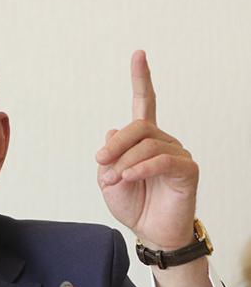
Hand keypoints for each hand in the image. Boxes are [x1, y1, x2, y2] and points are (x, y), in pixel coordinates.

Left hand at [96, 51, 197, 250]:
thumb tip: (112, 132)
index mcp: (143, 140)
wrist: (150, 232)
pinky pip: (162, 160)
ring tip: (115, 180)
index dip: (141, 79)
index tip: (138, 54)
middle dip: (115, 144)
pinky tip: (129, 177)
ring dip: (124, 163)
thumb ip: (109, 156)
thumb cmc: (133, 205)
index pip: (144, 103)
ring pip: (146, 145)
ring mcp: (176, 153)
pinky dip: (141, 168)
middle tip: (101, 162)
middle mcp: (162, 141)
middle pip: (138, 126)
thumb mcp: (108, 180)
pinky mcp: (187, 169)